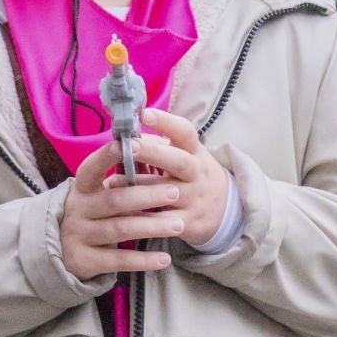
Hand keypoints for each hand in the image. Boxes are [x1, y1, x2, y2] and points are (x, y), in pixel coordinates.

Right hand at [59, 142, 178, 281]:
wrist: (60, 250)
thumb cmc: (91, 213)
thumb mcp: (95, 193)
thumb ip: (118, 177)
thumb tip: (148, 145)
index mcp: (82, 187)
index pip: (92, 167)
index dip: (109, 155)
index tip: (132, 144)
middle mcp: (78, 209)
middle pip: (114, 200)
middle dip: (146, 195)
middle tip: (176, 192)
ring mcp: (79, 235)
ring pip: (119, 229)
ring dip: (151, 227)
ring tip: (179, 225)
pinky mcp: (84, 260)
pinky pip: (117, 259)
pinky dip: (143, 260)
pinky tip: (165, 258)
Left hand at [134, 108, 231, 247]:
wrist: (225, 210)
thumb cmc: (192, 175)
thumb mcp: (185, 155)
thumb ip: (158, 145)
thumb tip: (126, 133)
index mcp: (195, 152)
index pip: (185, 133)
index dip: (166, 122)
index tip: (144, 113)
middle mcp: (197, 173)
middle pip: (178, 161)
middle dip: (153, 153)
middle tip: (129, 146)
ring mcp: (194, 198)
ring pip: (167, 192)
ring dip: (139, 187)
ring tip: (111, 182)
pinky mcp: (188, 222)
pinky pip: (162, 220)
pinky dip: (142, 217)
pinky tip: (121, 212)